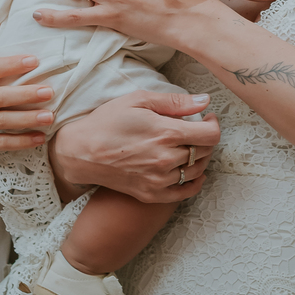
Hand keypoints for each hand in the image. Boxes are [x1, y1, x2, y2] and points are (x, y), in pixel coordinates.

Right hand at [49, 88, 220, 204]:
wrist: (80, 152)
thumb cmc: (107, 122)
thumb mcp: (138, 100)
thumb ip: (175, 102)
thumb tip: (205, 101)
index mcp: (165, 133)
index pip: (210, 134)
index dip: (214, 124)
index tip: (207, 118)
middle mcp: (166, 159)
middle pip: (205, 152)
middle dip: (205, 138)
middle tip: (195, 130)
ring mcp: (159, 180)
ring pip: (198, 171)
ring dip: (200, 158)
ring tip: (188, 147)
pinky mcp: (152, 194)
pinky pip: (185, 192)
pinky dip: (194, 182)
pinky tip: (190, 172)